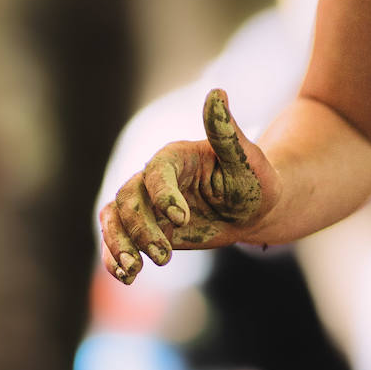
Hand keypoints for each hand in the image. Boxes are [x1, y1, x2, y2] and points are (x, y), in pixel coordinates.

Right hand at [99, 88, 281, 284]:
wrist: (254, 209)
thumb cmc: (256, 180)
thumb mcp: (246, 159)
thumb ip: (227, 131)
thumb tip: (217, 93)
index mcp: (176, 156)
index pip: (156, 173)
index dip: (163, 196)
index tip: (183, 220)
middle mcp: (155, 177)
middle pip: (128, 198)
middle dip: (140, 229)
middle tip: (163, 257)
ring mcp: (147, 203)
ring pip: (115, 218)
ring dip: (118, 245)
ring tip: (134, 271)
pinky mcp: (146, 226)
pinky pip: (118, 239)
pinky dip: (115, 257)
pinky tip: (126, 276)